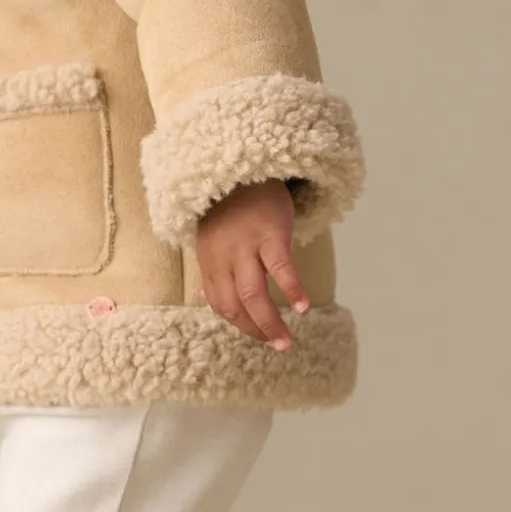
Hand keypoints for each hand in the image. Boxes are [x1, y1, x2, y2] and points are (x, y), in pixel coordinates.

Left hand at [195, 179, 308, 348]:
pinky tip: (302, 306)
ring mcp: (245, 245)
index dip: (238, 323)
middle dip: (254, 330)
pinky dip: (291, 289)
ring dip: (270, 322)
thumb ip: (214, 268)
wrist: (243, 166)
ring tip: (285, 342)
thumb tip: (207, 300)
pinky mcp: (270, 233)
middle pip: (234, 304)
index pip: (219, 303)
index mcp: (209, 259)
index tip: (256, 332)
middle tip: (275, 345)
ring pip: (253, 293)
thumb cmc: (230, 205)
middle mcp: (223, 256)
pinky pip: (280, 267)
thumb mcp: (212, 237)